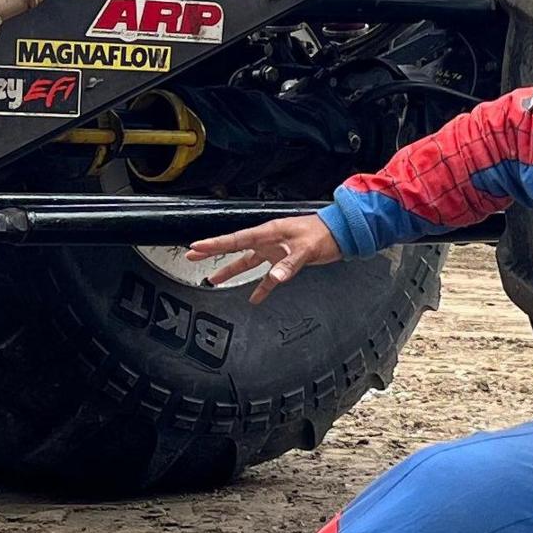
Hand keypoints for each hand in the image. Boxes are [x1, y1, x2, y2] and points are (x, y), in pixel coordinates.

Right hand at [187, 214, 342, 304]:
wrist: (341, 233)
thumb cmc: (323, 233)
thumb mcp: (306, 248)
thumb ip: (289, 264)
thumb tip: (274, 278)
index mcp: (269, 233)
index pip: (236, 239)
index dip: (215, 244)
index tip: (196, 246)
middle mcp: (268, 241)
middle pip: (235, 249)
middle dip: (213, 252)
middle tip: (191, 255)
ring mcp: (275, 251)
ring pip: (247, 263)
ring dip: (231, 271)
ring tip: (213, 280)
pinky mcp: (285, 262)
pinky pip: (268, 278)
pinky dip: (262, 288)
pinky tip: (254, 299)